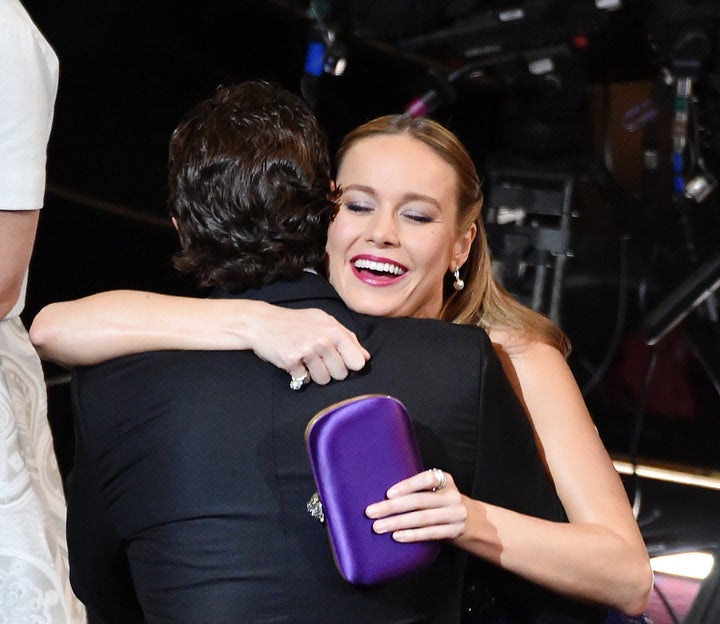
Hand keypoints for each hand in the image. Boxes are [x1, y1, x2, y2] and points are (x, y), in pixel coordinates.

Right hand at [247, 306, 369, 384]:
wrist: (262, 322)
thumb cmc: (296, 322)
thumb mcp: (324, 321)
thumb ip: (347, 337)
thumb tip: (366, 357)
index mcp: (335, 330)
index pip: (358, 362)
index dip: (350, 365)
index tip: (340, 360)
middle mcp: (323, 340)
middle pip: (341, 374)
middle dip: (331, 371)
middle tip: (318, 359)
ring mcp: (307, 351)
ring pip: (324, 380)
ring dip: (315, 375)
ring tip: (306, 361)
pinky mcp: (291, 362)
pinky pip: (305, 381)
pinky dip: (300, 376)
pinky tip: (294, 363)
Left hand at [365, 469, 466, 541]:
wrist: (472, 520)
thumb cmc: (442, 502)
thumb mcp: (436, 489)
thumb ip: (418, 488)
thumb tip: (384, 494)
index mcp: (445, 480)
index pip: (426, 479)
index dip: (407, 486)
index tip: (388, 494)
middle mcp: (452, 496)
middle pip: (419, 501)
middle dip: (392, 507)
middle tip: (371, 512)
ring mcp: (455, 514)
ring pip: (422, 518)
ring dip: (397, 523)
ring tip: (379, 527)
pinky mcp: (455, 531)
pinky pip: (430, 533)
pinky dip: (412, 535)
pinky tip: (397, 536)